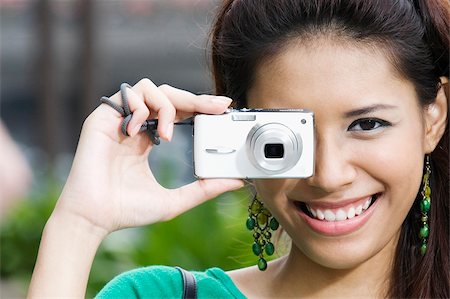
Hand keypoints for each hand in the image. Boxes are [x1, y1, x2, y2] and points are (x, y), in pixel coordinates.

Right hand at [55, 78, 243, 234]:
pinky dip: (138, 109)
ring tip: (166, 135)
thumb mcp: (176, 200)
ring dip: (165, 107)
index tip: (223, 107)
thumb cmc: (128, 211)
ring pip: (149, 88)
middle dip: (194, 98)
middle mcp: (136, 126)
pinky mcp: (102, 118)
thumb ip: (205, 189)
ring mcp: (119, 120)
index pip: (178, 112)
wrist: (94, 218)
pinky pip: (126, 95)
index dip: (200, 105)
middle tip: (216, 107)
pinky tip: (138, 132)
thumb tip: (237, 181)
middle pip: (168, 95)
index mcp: (149, 139)